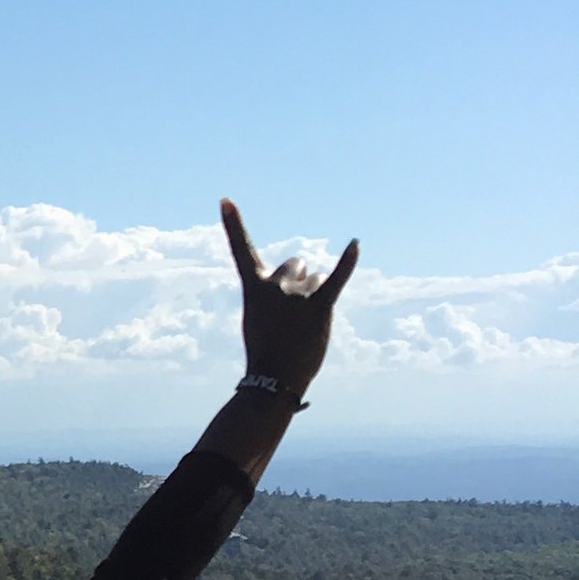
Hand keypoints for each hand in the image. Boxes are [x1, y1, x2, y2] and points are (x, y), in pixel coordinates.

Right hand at [221, 198, 358, 395]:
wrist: (273, 380)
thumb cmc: (266, 351)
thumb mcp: (260, 317)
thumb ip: (278, 293)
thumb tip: (310, 275)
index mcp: (254, 287)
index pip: (240, 250)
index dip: (232, 223)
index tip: (225, 200)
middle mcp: (275, 284)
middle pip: (295, 265)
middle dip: (298, 280)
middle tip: (293, 313)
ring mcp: (297, 295)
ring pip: (316, 280)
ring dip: (315, 295)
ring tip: (305, 326)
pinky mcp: (320, 306)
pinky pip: (336, 279)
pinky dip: (348, 261)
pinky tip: (355, 244)